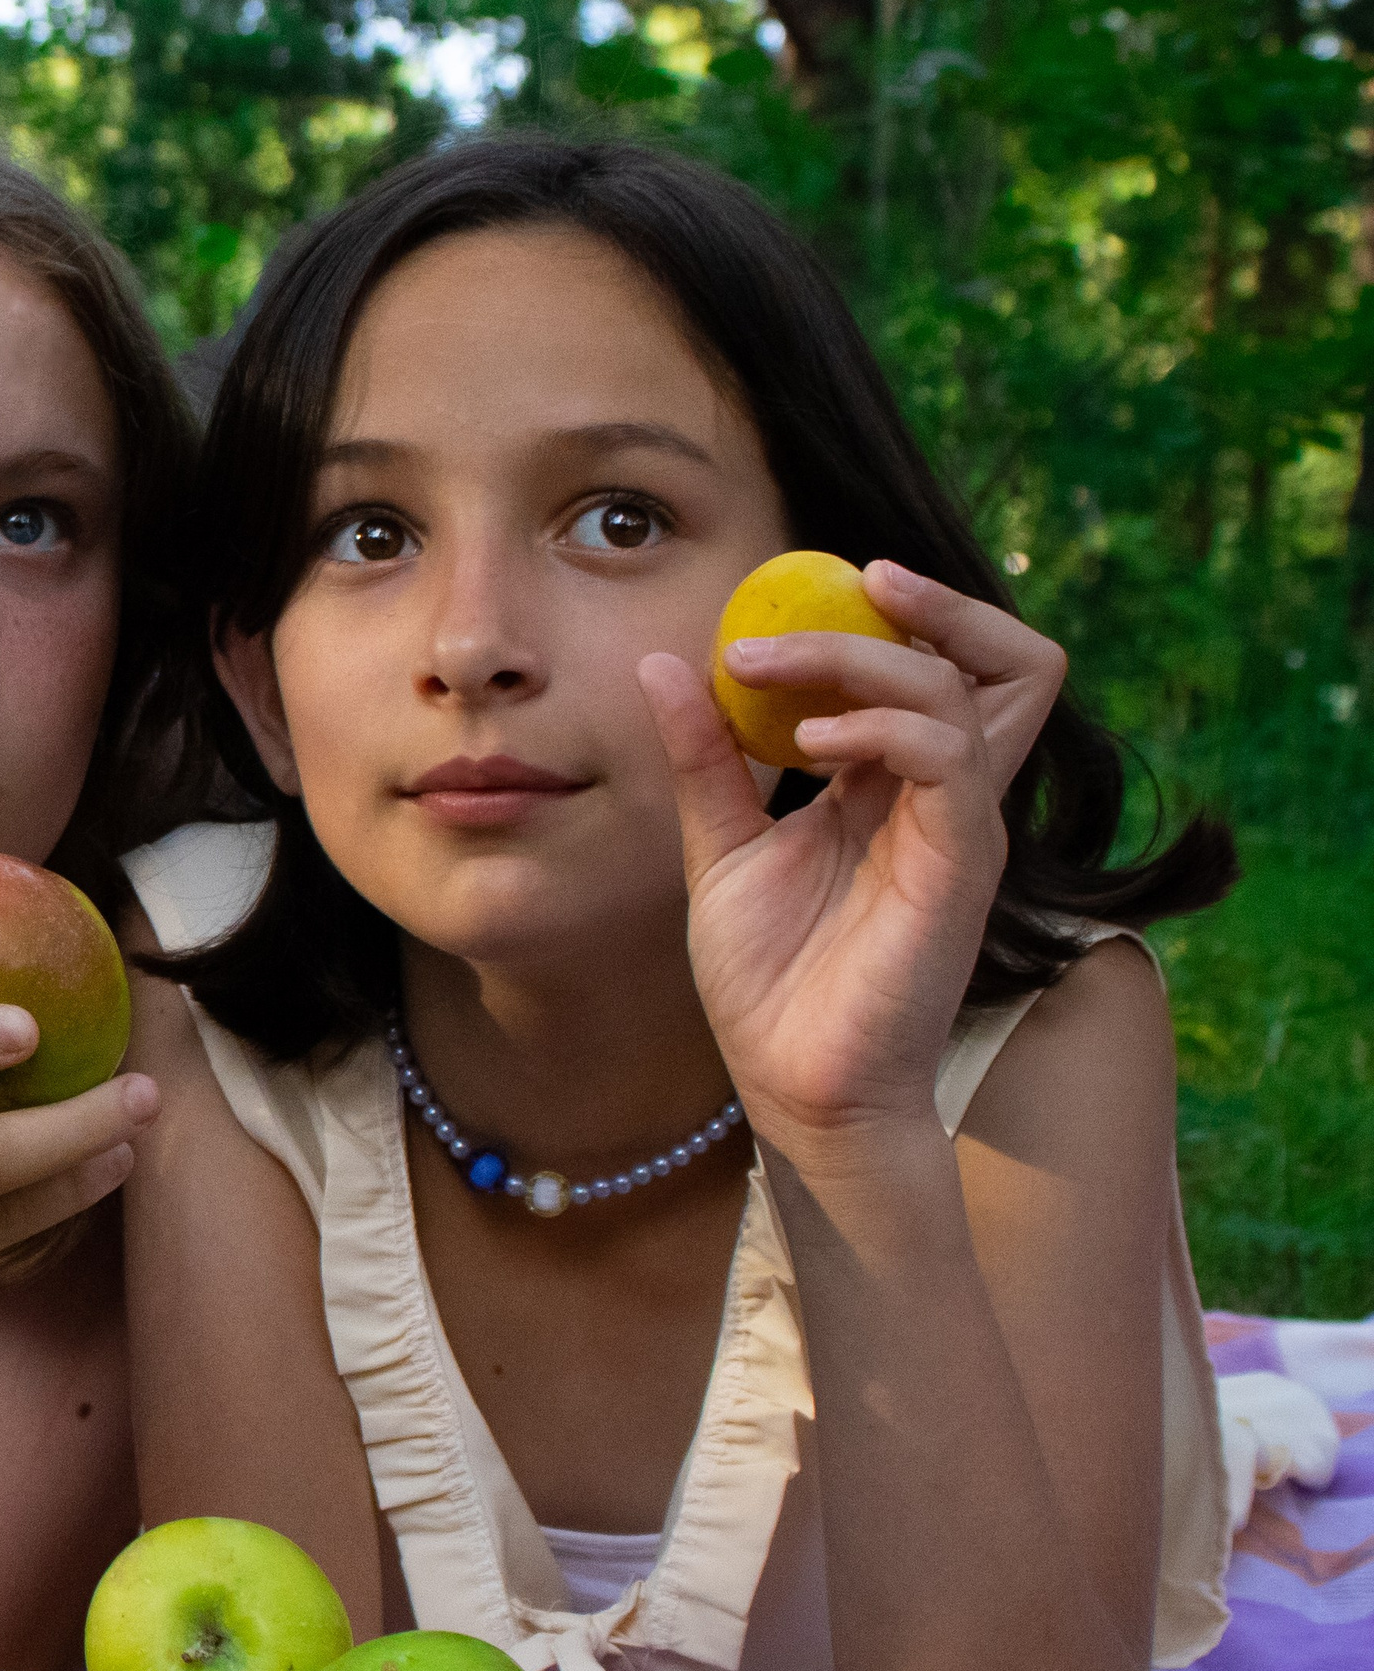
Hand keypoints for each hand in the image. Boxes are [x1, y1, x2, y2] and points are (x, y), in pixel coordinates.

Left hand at [636, 563, 1066, 1146]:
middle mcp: (944, 794)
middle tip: (847, 581)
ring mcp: (961, 827)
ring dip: (866, 654)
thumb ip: (706, 758)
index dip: (881, 614)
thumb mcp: (720, 848)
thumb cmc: (772, 983)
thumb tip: (666, 662)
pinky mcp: (961, 863)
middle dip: (933, 599)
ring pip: (972, 685)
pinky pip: (951, 756)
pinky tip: (807, 742)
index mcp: (895, 784)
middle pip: (1004, 656)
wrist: (795, 1089)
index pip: (934, 664)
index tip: (779, 605)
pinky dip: (881, 724)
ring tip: (769, 671)